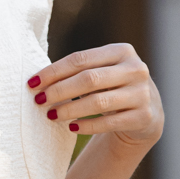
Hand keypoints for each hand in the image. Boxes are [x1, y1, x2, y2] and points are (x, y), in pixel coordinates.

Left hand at [26, 42, 163, 153]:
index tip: (32, 83)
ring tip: (51, 115)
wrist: (147, 113)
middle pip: (89, 79)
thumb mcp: (102, 72)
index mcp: (122, 51)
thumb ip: (78, 71)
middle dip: (59, 90)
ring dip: (70, 109)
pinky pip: (108, 123)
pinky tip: (71, 127)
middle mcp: (136, 69)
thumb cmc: (112, 88)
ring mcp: (142, 94)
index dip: (54, 71)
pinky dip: (86, 125)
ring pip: (98, 102)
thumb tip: (37, 81)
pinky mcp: (143, 117)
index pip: (81, 59)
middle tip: (39, 101)